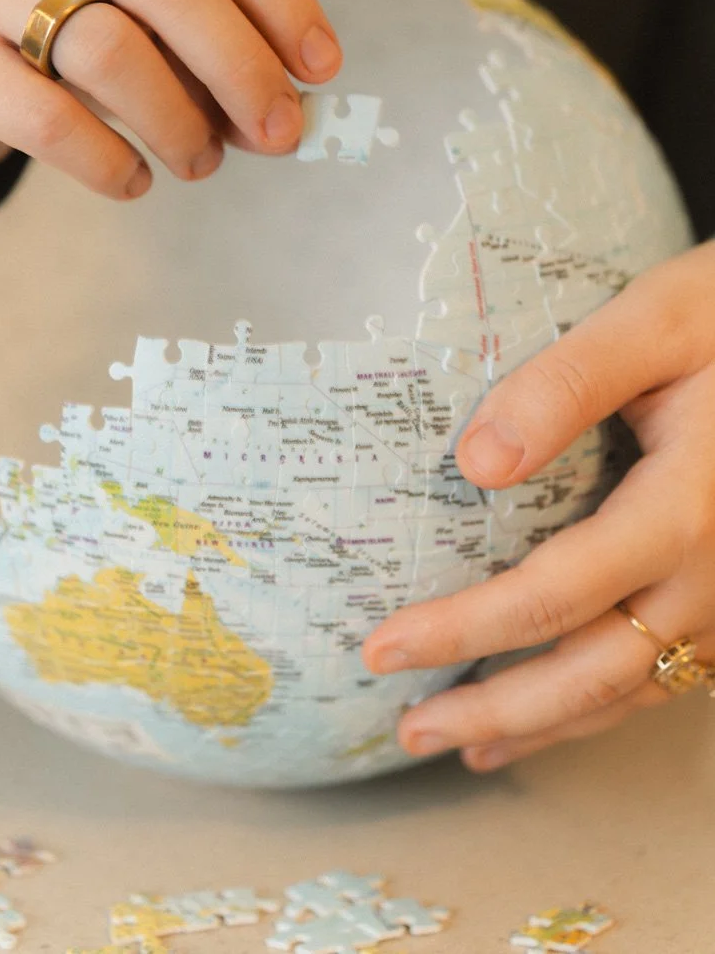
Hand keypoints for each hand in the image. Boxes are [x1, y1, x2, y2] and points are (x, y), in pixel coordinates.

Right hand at [0, 0, 341, 197]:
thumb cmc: (53, 31)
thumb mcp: (127, 10)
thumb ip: (199, 44)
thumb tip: (288, 110)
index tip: (322, 67)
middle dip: (240, 64)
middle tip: (278, 134)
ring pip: (108, 49)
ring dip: (177, 119)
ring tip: (201, 163)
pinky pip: (44, 116)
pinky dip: (106, 159)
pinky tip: (134, 180)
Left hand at [362, 238, 714, 770]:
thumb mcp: (653, 322)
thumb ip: (565, 386)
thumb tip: (474, 465)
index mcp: (685, 509)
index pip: (550, 597)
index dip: (460, 631)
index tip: (383, 647)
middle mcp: (714, 573)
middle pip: (591, 673)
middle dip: (494, 710)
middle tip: (410, 730)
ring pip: (634, 689)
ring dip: (545, 724)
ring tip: (466, 743)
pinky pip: (669, 672)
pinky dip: (604, 704)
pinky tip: (557, 711)